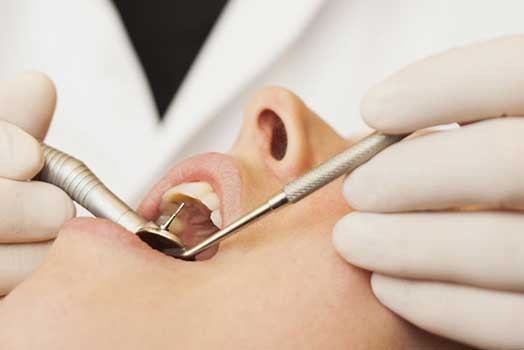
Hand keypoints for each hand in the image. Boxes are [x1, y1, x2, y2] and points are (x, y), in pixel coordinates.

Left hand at [333, 36, 523, 349]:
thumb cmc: (504, 174)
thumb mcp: (507, 128)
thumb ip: (477, 113)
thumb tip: (387, 118)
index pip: (520, 74)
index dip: (444, 86)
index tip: (373, 108)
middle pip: (509, 163)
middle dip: (414, 175)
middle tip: (356, 189)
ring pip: (503, 249)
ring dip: (407, 244)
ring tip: (351, 238)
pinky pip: (505, 321)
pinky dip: (436, 303)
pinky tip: (386, 284)